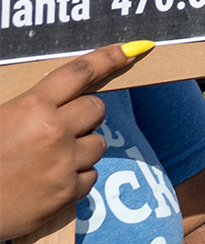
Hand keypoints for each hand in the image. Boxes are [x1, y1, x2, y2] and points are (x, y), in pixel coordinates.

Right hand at [0, 43, 148, 239]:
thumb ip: (32, 106)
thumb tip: (62, 98)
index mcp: (32, 107)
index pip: (80, 73)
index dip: (109, 58)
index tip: (133, 50)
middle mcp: (54, 132)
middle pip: (97, 109)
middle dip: (84, 115)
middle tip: (59, 128)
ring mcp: (64, 163)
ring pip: (98, 144)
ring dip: (81, 148)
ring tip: (48, 159)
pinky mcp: (67, 193)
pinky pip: (90, 176)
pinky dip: (76, 177)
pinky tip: (49, 180)